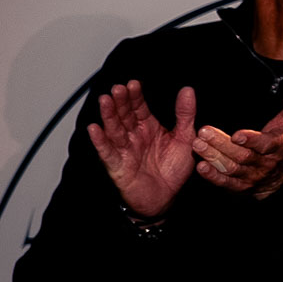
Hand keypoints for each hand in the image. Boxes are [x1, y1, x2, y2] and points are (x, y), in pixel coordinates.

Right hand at [88, 81, 196, 218]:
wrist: (166, 198)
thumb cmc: (173, 170)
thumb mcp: (185, 138)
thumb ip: (185, 115)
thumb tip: (188, 91)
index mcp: (148, 127)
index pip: (139, 108)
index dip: (135, 96)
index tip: (133, 84)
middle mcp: (134, 136)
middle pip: (124, 115)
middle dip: (121, 102)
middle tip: (118, 89)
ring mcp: (124, 149)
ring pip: (114, 129)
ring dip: (108, 115)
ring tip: (105, 101)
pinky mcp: (118, 165)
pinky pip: (107, 152)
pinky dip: (100, 141)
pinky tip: (94, 129)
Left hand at [192, 82, 282, 198]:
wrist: (281, 175)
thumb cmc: (282, 141)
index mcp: (278, 147)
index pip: (266, 145)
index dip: (252, 141)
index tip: (236, 135)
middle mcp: (265, 164)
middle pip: (244, 156)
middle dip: (222, 144)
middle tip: (204, 132)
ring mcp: (253, 177)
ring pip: (232, 168)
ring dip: (214, 157)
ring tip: (198, 145)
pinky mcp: (241, 187)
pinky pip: (226, 183)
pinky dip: (213, 176)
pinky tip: (202, 166)